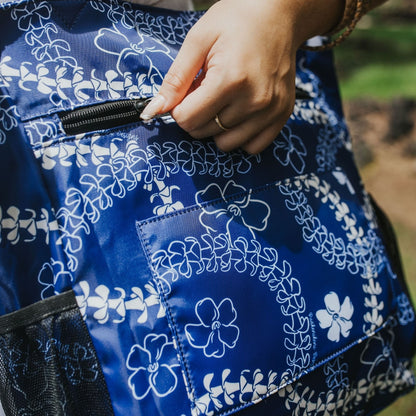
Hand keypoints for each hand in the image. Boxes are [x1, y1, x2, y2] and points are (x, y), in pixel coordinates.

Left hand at [141, 0, 342, 153]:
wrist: (279, 15)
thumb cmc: (237, 21)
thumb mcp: (198, 40)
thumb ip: (175, 79)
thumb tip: (153, 111)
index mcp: (230, 79)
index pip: (187, 119)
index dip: (179, 107)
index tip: (188, 91)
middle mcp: (254, 100)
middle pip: (203, 131)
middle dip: (196, 115)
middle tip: (207, 90)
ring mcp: (271, 111)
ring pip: (225, 143)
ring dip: (216, 128)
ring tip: (224, 101)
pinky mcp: (282, 115)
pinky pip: (252, 146)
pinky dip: (240, 136)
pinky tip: (239, 114)